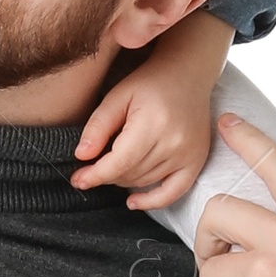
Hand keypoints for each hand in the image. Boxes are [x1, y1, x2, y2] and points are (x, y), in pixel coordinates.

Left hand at [71, 44, 218, 210]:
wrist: (188, 74)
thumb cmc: (150, 83)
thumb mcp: (118, 96)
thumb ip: (98, 126)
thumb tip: (81, 156)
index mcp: (153, 123)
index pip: (119, 162)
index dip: (95, 175)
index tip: (78, 180)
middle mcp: (174, 142)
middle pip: (130, 174)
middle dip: (107, 175)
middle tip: (92, 168)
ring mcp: (188, 154)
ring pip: (145, 182)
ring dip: (124, 180)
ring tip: (113, 166)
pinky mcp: (196, 161)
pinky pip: (173, 193)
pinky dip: (152, 201)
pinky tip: (133, 202)